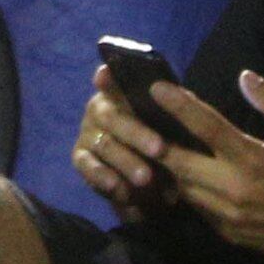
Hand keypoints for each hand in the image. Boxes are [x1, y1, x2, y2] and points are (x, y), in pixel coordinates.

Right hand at [71, 74, 180, 216]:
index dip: (108, 77)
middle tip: (160, 150)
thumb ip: (174, 109)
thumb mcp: (171, 123)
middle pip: (113, 117)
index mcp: (120, 92)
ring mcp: (87, 133)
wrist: (150, 177)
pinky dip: (104, 178)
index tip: (108, 74)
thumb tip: (183, 98)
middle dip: (137, 133)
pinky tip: (120, 189)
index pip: (112, 79)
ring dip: (126, 161)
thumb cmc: (162, 138)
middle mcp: (99, 109)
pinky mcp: (80, 158)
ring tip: (146, 178)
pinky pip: (88, 167)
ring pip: (105, 145)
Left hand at [149, 71, 263, 263]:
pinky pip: (196, 207)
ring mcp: (227, 215)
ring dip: (168, 168)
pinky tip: (180, 174)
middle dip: (154, 142)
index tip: (157, 89)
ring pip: (182, 188)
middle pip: (179, 163)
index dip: (179, 105)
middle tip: (138, 123)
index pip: (207, 126)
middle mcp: (234, 189)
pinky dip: (186, 189)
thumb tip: (245, 76)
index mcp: (254, 159)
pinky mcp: (226, 233)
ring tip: (153, 145)